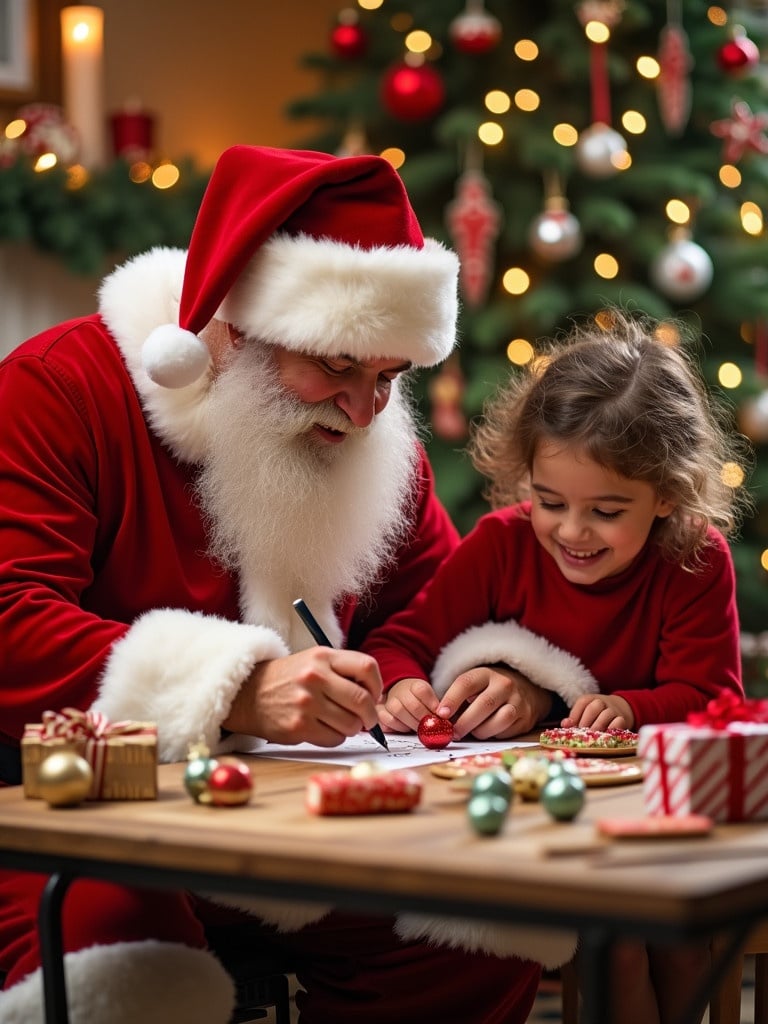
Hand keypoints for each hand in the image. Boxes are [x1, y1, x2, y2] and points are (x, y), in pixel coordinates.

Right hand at [223, 647, 382, 746]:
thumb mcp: (314, 661)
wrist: (249, 694)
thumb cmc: (289, 679)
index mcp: (323, 656)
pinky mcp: (299, 726)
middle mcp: (315, 677)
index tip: (374, 695)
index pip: (367, 667)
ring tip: (340, 722)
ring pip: (351, 724)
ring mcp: (307, 703)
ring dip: (352, 728)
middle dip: (370, 715)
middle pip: (363, 700)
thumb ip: (342, 671)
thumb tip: (375, 696)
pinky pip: (334, 738)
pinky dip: (335, 737)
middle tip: (368, 719)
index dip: (377, 685)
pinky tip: (323, 729)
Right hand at [379, 678, 438, 732]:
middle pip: (412, 705)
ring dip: (412, 724)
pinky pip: (386, 720)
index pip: (423, 691)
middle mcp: (400, 691)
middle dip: (424, 719)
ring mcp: (389, 701)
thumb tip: (445, 719)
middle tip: (432, 727)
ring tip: (420, 729)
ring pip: (398, 711)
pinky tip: (405, 728)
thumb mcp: (431, 699)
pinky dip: (397, 727)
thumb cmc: (419, 701)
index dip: (432, 705)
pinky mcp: (380, 711)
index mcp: (415, 685)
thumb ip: (437, 707)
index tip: (440, 715)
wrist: (400, 695)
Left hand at [436, 665, 553, 739]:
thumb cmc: (489, 691)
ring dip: (482, 730)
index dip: (452, 699)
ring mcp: (518, 701)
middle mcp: (504, 684)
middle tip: (453, 733)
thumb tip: (438, 721)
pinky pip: (508, 731)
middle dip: (465, 721)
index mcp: (485, 674)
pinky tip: (489, 731)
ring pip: (500, 719)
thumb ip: (458, 700)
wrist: (526, 690)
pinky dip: (495, 735)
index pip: (466, 683)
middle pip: (484, 703)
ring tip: (473, 732)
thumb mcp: (474, 686)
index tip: (440, 714)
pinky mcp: (526, 718)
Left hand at [562, 694, 634, 730]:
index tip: (568, 726)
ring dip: (597, 726)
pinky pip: (618, 722)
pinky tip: (605, 736)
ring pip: (606, 714)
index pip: (582, 702)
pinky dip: (612, 729)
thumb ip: (574, 718)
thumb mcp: (585, 712)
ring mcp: (613, 710)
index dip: (574, 714)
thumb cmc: (597, 713)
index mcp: (590, 699)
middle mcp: (602, 702)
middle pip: (593, 707)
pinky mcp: (622, 718)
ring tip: (592, 736)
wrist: (620, 707)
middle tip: (581, 732)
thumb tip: (564, 724)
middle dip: (586, 721)